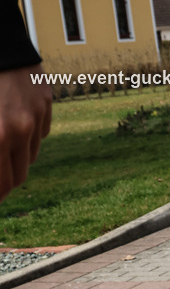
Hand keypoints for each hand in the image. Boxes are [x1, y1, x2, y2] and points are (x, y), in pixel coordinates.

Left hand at [0, 66, 51, 201]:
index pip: (2, 184)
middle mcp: (19, 130)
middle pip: (18, 177)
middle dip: (5, 185)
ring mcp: (36, 116)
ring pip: (30, 155)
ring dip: (15, 158)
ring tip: (3, 148)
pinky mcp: (46, 103)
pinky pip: (40, 132)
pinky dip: (28, 136)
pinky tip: (15, 123)